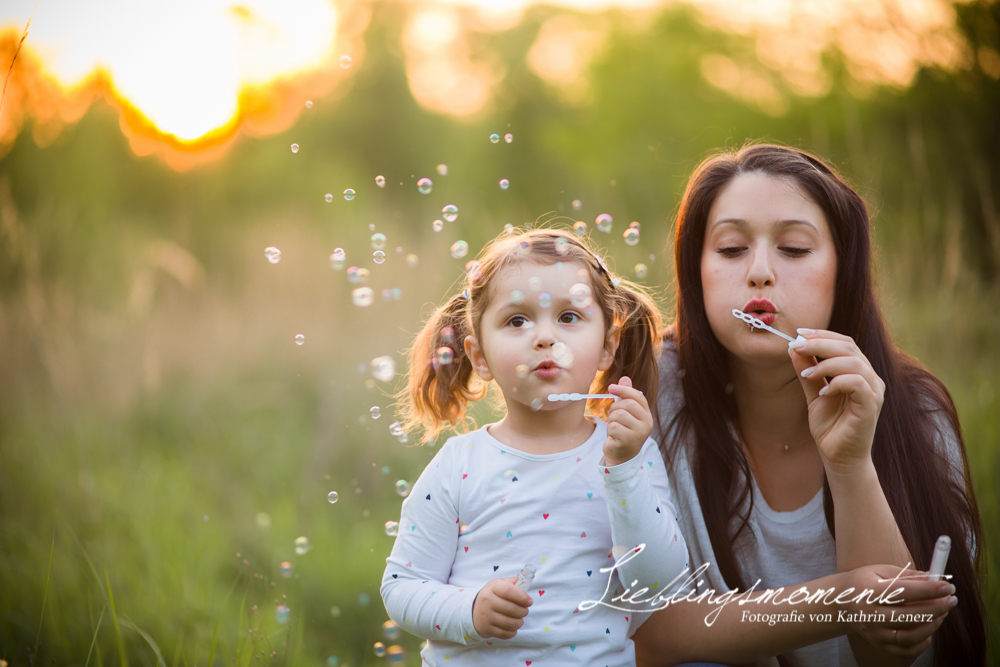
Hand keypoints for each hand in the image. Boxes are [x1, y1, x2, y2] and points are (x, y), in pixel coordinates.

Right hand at [472, 576, 531, 638]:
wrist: (474, 611)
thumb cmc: (492, 596)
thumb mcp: (498, 585)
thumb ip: (512, 582)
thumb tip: (526, 577)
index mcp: (492, 588)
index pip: (508, 591)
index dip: (522, 597)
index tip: (529, 601)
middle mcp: (487, 602)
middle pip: (511, 609)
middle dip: (523, 611)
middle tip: (525, 611)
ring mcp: (486, 617)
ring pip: (510, 623)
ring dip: (519, 622)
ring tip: (519, 619)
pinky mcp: (487, 629)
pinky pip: (505, 634)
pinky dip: (513, 632)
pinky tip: (512, 627)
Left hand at [603, 376, 652, 466]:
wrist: (622, 456)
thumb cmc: (623, 431)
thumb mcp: (625, 413)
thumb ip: (626, 397)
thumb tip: (625, 378)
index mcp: (647, 415)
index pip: (638, 396)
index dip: (623, 390)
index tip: (611, 387)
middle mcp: (647, 423)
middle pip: (627, 404)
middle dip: (615, 408)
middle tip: (612, 416)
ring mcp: (639, 433)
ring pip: (619, 415)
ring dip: (611, 420)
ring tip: (614, 427)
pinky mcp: (629, 441)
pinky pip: (614, 426)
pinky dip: (610, 429)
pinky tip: (614, 436)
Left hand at [787, 329, 884, 473]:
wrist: (838, 457)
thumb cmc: (830, 426)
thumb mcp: (813, 393)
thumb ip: (807, 371)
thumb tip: (794, 347)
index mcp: (858, 371)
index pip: (845, 342)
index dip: (822, 334)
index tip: (799, 333)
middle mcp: (870, 378)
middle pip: (849, 347)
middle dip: (820, 343)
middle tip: (798, 346)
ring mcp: (873, 391)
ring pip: (854, 362)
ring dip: (826, 363)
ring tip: (807, 374)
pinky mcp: (871, 405)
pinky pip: (857, 383)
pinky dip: (837, 382)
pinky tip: (822, 391)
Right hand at [841, 564, 955, 658]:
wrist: (840, 603)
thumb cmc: (865, 583)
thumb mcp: (880, 571)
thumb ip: (907, 575)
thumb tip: (935, 578)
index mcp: (868, 591)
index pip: (902, 592)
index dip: (928, 590)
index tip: (948, 586)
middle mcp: (869, 614)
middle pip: (909, 615)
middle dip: (936, 607)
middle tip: (951, 599)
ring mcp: (874, 632)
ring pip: (911, 635)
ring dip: (932, 624)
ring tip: (942, 612)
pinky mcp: (880, 645)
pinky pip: (907, 650)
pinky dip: (923, 642)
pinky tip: (928, 628)